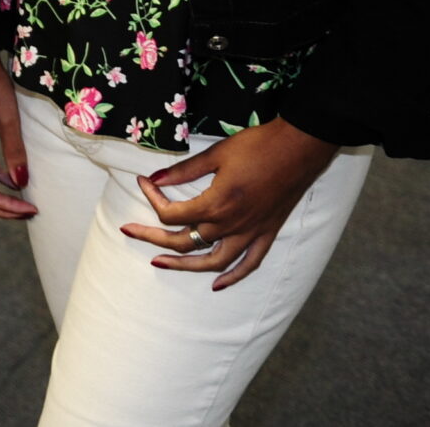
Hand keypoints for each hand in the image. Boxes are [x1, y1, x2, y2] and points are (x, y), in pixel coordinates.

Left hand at [120, 116, 340, 289]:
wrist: (300, 149)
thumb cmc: (258, 146)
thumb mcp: (215, 154)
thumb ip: (183, 171)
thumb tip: (155, 179)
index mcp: (216, 205)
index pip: (172, 214)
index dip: (152, 198)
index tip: (143, 182)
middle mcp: (231, 225)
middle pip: (184, 241)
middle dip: (152, 237)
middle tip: (129, 231)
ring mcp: (251, 233)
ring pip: (213, 262)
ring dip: (184, 266)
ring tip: (159, 262)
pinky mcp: (267, 234)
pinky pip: (249, 264)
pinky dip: (233, 277)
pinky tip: (217, 284)